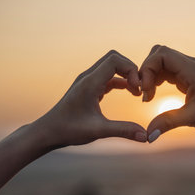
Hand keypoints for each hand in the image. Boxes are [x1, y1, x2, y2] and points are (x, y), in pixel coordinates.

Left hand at [33, 50, 147, 148]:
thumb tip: (146, 137)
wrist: (48, 132)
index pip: (115, 60)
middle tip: (139, 88)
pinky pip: (108, 76)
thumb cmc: (68, 130)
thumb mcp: (98, 131)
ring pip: (111, 66)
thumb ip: (123, 131)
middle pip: (114, 58)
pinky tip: (129, 93)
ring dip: (126, 75)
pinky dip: (121, 81)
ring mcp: (87, 81)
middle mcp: (88, 77)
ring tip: (137, 92)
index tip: (138, 89)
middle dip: (131, 69)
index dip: (131, 70)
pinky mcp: (88, 87)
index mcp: (89, 82)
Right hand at [140, 45, 194, 142]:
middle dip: (147, 71)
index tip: (146, 92)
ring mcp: (192, 70)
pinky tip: (156, 96)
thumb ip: (168, 123)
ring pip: (163, 62)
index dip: (147, 69)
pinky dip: (158, 80)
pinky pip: (169, 71)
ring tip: (149, 97)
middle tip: (145, 94)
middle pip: (159, 54)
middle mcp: (193, 65)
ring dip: (152, 76)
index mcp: (194, 70)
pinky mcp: (191, 78)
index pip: (161, 55)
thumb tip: (147, 135)